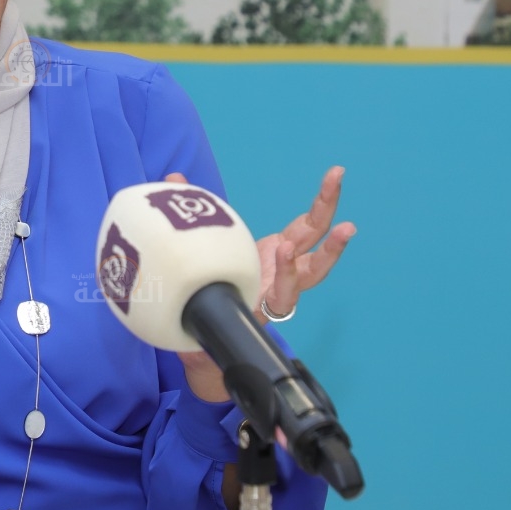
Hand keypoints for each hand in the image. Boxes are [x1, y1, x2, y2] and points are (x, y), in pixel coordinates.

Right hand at [163, 169, 355, 401]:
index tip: (281, 250)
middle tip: (346, 228)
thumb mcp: (188, 306)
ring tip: (339, 187)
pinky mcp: (286, 250)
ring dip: (328, 216)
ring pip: (316, 247)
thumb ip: (176, 264)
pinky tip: (330, 182)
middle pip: (312, 270)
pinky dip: (318, 207)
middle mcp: (280, 287)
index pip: (282, 294)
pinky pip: (308, 228)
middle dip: (330, 250)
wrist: (219, 327)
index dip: (285, 275)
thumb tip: (164, 223)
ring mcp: (287, 267)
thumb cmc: (202, 314)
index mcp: (262, 305)